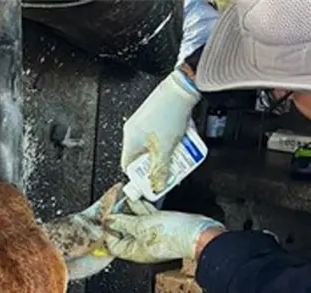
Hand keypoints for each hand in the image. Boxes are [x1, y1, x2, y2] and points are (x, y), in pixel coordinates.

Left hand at [104, 198, 223, 263]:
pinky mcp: (162, 226)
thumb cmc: (172, 235)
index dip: (107, 230)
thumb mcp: (141, 226)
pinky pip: (148, 217)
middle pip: (124, 231)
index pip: (113, 244)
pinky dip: (142, 208)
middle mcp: (142, 245)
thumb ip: (123, 222)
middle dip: (118, 217)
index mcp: (134, 251)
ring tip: (124, 197)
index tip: (104, 216)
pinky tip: (139, 199)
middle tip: (112, 203)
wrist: (198, 233)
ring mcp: (152, 235)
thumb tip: (109, 220)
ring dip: (129, 210)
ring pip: (136, 222)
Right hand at [120, 69, 200, 194]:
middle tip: (168, 169)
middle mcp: (133, 130)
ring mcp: (143, 122)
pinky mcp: (154, 116)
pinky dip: (168, 141)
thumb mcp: (166, 149)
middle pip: (142, 157)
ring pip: (153, 146)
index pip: (128, 166)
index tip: (151, 182)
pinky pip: (159, 135)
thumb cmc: (170, 114)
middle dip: (157, 165)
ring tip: (177, 153)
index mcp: (130, 139)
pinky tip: (180, 140)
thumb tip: (157, 186)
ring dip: (165, 153)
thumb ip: (161, 170)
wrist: (182, 89)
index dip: (139, 176)